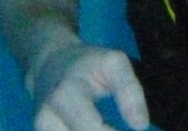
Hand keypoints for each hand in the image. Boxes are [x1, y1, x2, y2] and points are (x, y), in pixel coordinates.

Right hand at [31, 43, 149, 130]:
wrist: (47, 66)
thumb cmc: (86, 65)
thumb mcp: (113, 63)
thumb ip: (129, 90)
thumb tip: (140, 125)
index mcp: (66, 95)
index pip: (92, 130)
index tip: (138, 130)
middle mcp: (47, 119)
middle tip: (122, 128)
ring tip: (112, 127)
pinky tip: (102, 130)